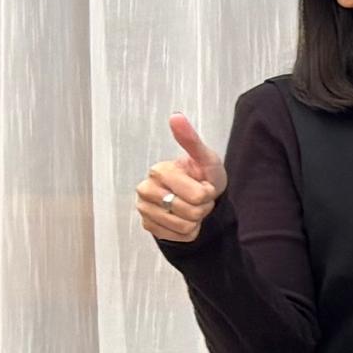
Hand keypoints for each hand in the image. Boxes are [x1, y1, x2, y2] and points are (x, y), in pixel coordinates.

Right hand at [135, 114, 221, 246]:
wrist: (200, 197)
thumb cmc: (203, 175)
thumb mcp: (205, 158)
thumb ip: (191, 139)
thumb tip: (176, 116)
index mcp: (159, 171)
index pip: (197, 195)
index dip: (207, 193)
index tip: (202, 184)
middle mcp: (145, 190)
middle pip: (190, 212)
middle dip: (202, 207)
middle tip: (198, 197)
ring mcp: (144, 209)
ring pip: (184, 226)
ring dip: (196, 220)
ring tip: (192, 206)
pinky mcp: (148, 226)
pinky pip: (177, 237)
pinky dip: (188, 231)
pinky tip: (184, 219)